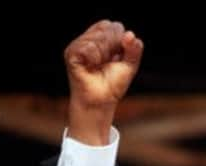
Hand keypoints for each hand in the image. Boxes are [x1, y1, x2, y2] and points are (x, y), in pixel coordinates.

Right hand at [64, 20, 143, 144]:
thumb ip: (134, 49)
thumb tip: (130, 34)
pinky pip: (88, 47)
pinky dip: (95, 58)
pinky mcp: (71, 53)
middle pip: (108, 27)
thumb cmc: (113, 84)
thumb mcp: (130, 65)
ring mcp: (79, 44)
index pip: (115, 26)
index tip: (117, 58)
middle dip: (114, 47)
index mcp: (102, 38)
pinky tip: (91, 66)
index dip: (120, 41)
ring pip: (99, 37)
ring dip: (104, 54)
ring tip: (99, 66)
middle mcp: (89, 38)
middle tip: (106, 63)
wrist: (101, 101)